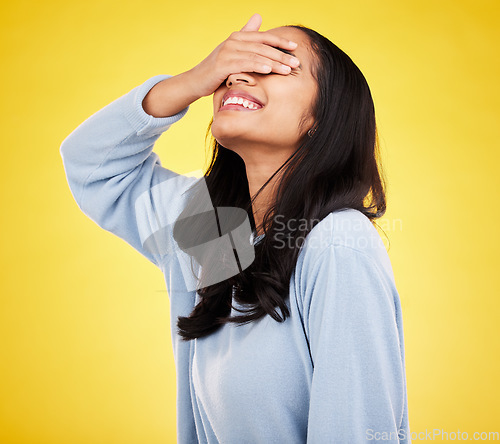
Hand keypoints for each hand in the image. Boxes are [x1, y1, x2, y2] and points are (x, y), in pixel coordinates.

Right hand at [186, 13, 300, 97]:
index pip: (263, 37)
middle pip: (263, 47)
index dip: (280, 42)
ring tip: (288, 70)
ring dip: (274, 63)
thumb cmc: (217, 68)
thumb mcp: (233, 52)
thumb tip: (258, 17)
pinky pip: (244, 64)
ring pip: (256, 56)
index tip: (295, 48)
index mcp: (238, 37)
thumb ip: (246, 36)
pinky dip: (258, 66)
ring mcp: (227, 52)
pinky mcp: (223, 64)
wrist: (196, 81)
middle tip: (296, 63)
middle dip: (281, 55)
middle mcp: (233, 41)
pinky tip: (269, 70)